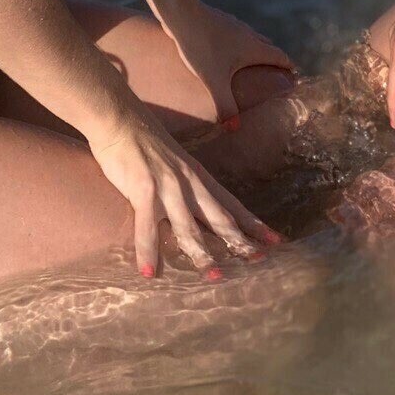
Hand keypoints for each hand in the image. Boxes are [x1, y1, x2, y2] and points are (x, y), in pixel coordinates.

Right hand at [87, 102, 279, 276]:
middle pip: (219, 217)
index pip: (231, 203)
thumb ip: (184, 187)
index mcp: (197, 176)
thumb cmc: (143, 141)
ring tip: (215, 277)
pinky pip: (147, 226)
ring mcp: (167, 185)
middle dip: (239, 241)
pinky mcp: (143, 187)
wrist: (119, 117)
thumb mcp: (173, 164)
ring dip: (202, 255)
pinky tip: (148, 272)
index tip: (275, 240)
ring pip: (189, 227)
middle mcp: (188, 181)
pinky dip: (148, 250)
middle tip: (259, 261)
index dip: (252, 223)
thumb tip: (192, 212)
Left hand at [163, 0, 296, 121]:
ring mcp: (233, 24)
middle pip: (268, 46)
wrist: (181, 13)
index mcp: (253, 47)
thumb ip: (225, 105)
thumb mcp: (214, 81)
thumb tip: (234, 128)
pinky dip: (239, 43)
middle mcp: (247, 33)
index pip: (280, 56)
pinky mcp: (219, 20)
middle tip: (275, 74)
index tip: (295, 76)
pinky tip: (225, 50)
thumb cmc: (201, 47)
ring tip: (251, 64)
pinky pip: (236, 33)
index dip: (289, 66)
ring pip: (252, 37)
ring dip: (256, 49)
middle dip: (274, 59)